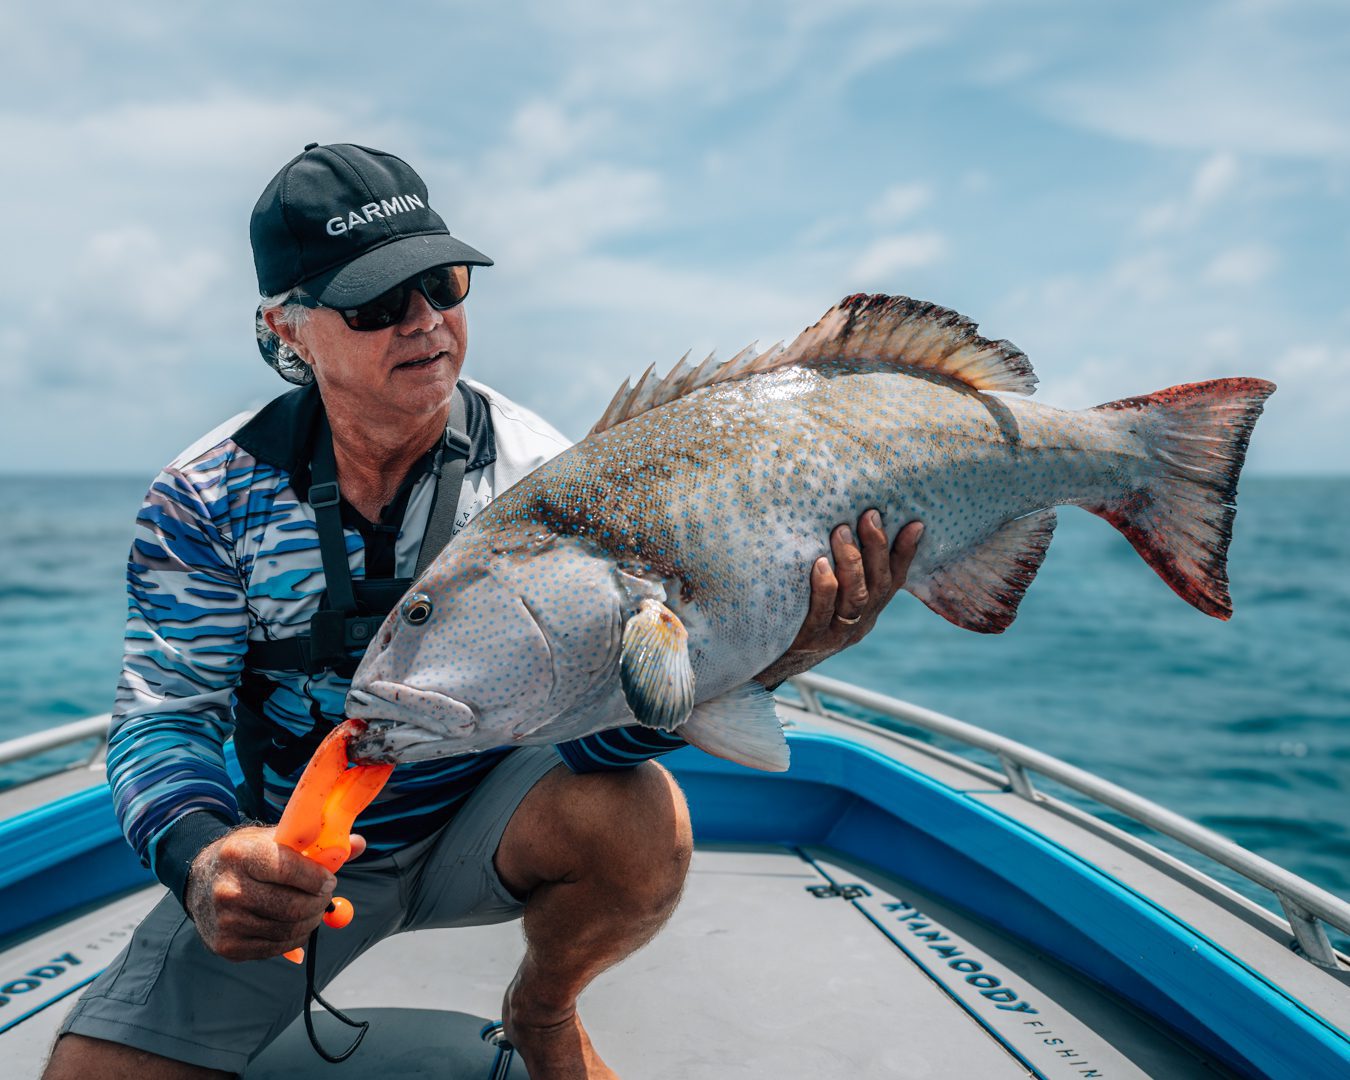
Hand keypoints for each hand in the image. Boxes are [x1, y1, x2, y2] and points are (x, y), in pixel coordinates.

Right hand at [184, 825, 366, 960]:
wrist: (201, 879)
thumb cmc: (249, 855)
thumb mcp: (276, 838)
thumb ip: (317, 844)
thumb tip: (359, 845)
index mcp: (241, 854)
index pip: (290, 870)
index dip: (318, 878)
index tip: (329, 880)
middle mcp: (228, 889)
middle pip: (293, 907)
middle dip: (319, 904)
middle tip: (325, 898)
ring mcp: (225, 921)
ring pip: (288, 931)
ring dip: (310, 923)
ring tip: (311, 910)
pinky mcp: (226, 946)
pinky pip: (275, 949)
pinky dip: (293, 940)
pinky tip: (293, 924)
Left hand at [755, 512, 922, 687]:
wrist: (763, 665)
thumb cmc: (794, 619)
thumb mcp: (824, 597)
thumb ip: (839, 571)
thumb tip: (843, 524)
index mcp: (867, 612)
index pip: (893, 581)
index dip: (906, 553)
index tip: (915, 524)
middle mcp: (857, 624)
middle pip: (878, 585)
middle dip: (877, 547)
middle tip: (869, 516)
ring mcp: (835, 635)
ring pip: (856, 598)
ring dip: (852, 561)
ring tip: (841, 531)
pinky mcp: (809, 642)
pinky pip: (822, 613)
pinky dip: (825, 587)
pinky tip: (820, 564)